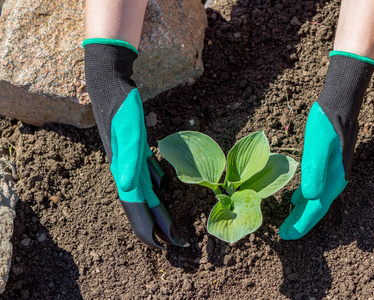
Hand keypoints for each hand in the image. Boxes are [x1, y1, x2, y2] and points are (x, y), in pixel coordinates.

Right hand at [84, 40, 187, 247]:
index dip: (148, 228)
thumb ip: (130, 159)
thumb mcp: (130, 131)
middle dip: (156, 225)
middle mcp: (126, 171)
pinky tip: (162, 188)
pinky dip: (156, 187)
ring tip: (169, 224)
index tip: (163, 246)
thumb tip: (128, 187)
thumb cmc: (122, 108)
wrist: (110, 87)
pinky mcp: (137, 151)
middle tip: (175, 242)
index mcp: (125, 171)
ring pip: (145, 193)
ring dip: (156, 210)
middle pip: (142, 206)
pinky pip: (148, 176)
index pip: (136, 208)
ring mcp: (131, 161)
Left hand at [279, 52, 373, 239]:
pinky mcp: (327, 166)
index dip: (301, 224)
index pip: (315, 209)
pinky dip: (305, 197)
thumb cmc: (326, 124)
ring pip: (315, 199)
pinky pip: (315, 188)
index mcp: (332, 180)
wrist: (340, 105)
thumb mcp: (318, 145)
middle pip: (316, 208)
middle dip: (300, 222)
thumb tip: (308, 197)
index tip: (286, 236)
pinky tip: (297, 198)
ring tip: (288, 220)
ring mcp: (332, 174)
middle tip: (284, 233)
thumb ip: (314, 170)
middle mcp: (334, 181)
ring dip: (302, 211)